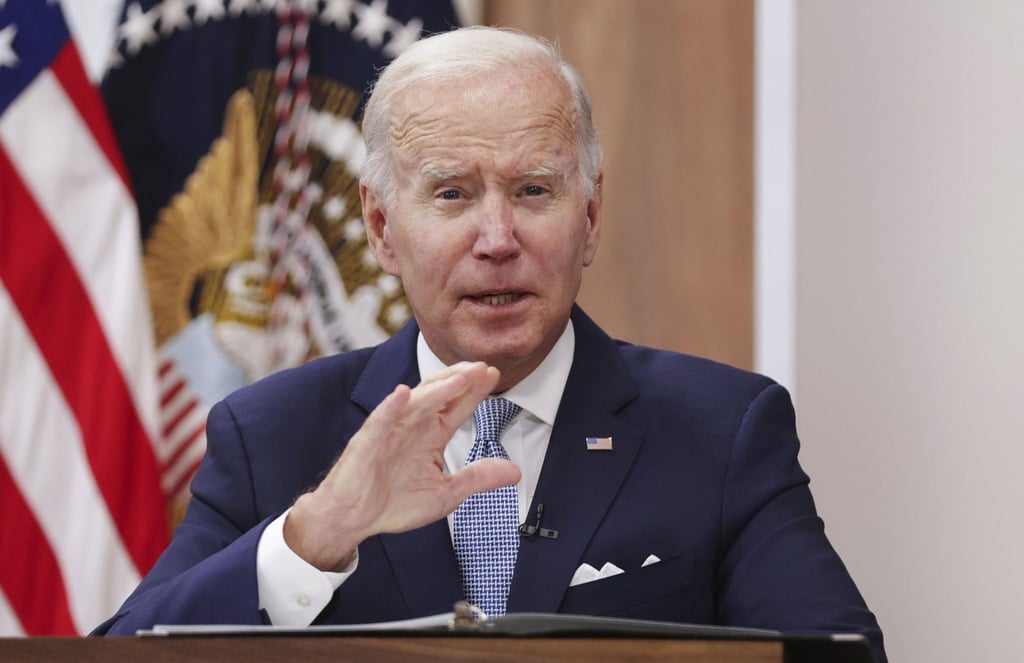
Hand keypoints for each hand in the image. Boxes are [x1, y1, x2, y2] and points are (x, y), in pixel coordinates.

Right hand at [283, 361, 520, 570]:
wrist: (353, 519)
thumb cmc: (393, 502)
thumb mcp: (446, 493)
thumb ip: (478, 478)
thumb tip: (515, 472)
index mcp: (431, 435)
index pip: (457, 407)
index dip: (475, 391)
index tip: (494, 374)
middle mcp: (412, 427)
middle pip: (439, 395)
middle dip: (461, 380)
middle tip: (483, 368)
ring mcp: (389, 431)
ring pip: (415, 403)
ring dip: (437, 389)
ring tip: (459, 378)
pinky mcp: (367, 443)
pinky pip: (380, 421)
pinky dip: (391, 406)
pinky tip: (404, 393)